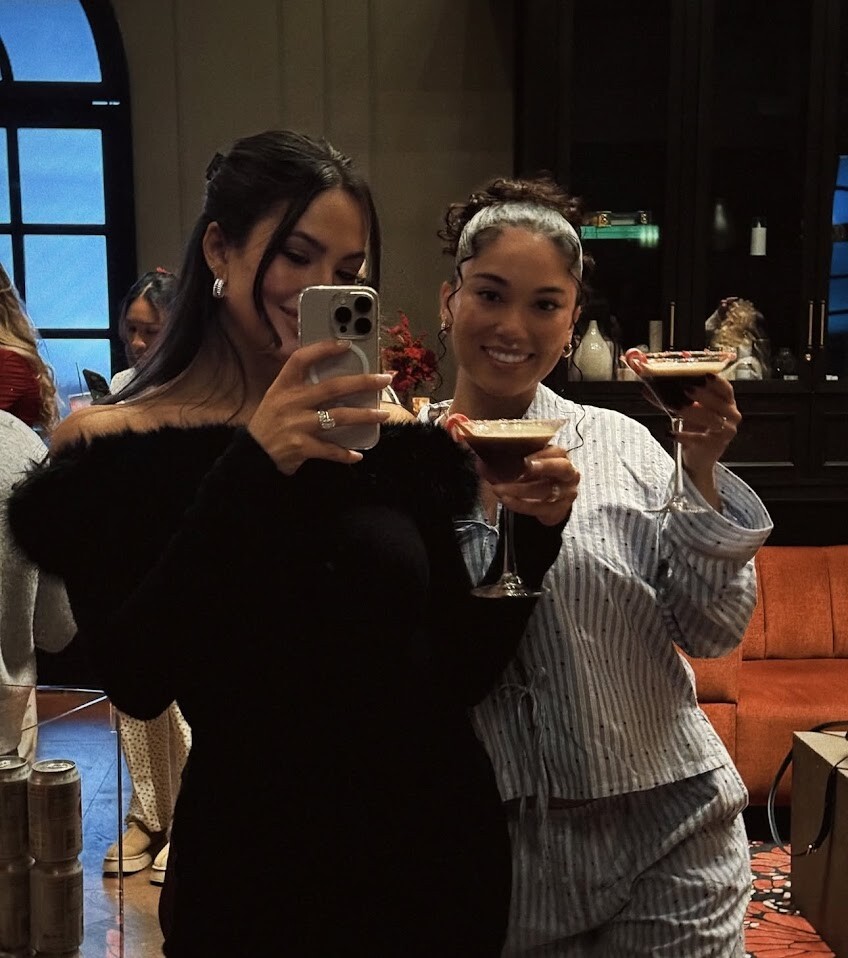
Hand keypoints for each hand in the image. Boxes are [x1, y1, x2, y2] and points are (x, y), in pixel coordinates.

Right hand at [247, 339, 391, 474]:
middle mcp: (291, 402)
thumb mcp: (277, 398)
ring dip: (364, 416)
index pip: (301, 360)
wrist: (251, 455)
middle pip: (332, 387)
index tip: (346, 344)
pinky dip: (345, 454)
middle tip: (384, 379)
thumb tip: (337, 381)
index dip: (323, 349)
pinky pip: (330, 449)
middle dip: (362, 382)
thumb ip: (300, 388)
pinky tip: (357, 455)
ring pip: (338, 416)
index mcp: (283, 386)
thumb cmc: (269, 424)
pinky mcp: (301, 446)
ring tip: (383, 414)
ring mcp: (297, 424)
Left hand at [483, 444, 579, 526]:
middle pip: (562, 468)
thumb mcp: (520, 468)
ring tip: (500, 489)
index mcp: (559, 456)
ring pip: (547, 491)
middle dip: (543, 467)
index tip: (524, 458)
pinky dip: (521, 505)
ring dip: (521, 490)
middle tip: (522, 469)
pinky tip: (507, 501)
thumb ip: (503, 463)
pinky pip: (541, 508)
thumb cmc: (533, 479)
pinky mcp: (560, 510)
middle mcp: (569, 473)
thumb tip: (480, 462)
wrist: (547, 504)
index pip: (557, 451)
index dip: (541, 454)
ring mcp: (567, 492)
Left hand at [671, 373, 739, 507]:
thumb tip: (647, 389)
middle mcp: (730, 416)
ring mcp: (724, 432)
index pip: (726, 389)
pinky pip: (697, 438)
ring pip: (711, 419)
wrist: (698, 456)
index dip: (717, 382)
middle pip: (718, 402)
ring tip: (675, 407)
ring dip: (691, 411)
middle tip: (686, 389)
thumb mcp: (685, 410)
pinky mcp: (713, 446)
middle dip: (701, 395)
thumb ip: (670, 399)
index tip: (705, 375)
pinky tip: (669, 432)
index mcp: (727, 403)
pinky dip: (681, 435)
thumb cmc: (695, 428)